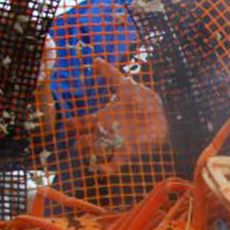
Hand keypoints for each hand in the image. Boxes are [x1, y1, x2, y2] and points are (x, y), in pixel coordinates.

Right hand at [79, 58, 168, 174]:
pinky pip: (114, 164)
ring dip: (91, 154)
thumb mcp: (124, 86)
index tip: (69, 124)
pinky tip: (102, 170)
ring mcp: (116, 143)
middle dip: (80, 143)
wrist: (161, 113)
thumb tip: (96, 60)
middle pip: (85, 141)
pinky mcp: (128, 152)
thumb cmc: (140, 99)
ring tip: (89, 151)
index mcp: (102, 118)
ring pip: (97, 153)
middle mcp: (106, 132)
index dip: (73, 125)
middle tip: (81, 140)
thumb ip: (110, 75)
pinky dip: (107, 169)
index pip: (81, 124)